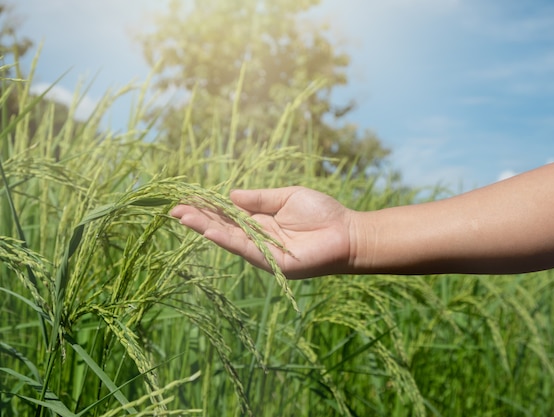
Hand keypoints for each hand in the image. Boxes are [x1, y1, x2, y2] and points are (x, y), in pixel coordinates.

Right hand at [170, 186, 353, 278]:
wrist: (348, 233)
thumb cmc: (322, 213)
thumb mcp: (286, 197)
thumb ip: (259, 198)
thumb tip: (230, 195)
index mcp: (261, 221)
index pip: (228, 214)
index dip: (208, 207)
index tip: (187, 198)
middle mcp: (258, 237)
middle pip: (222, 227)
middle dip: (199, 218)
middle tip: (173, 209)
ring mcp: (263, 250)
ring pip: (228, 239)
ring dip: (205, 228)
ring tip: (182, 216)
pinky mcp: (271, 261)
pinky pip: (245, 249)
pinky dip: (226, 240)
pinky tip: (208, 231)